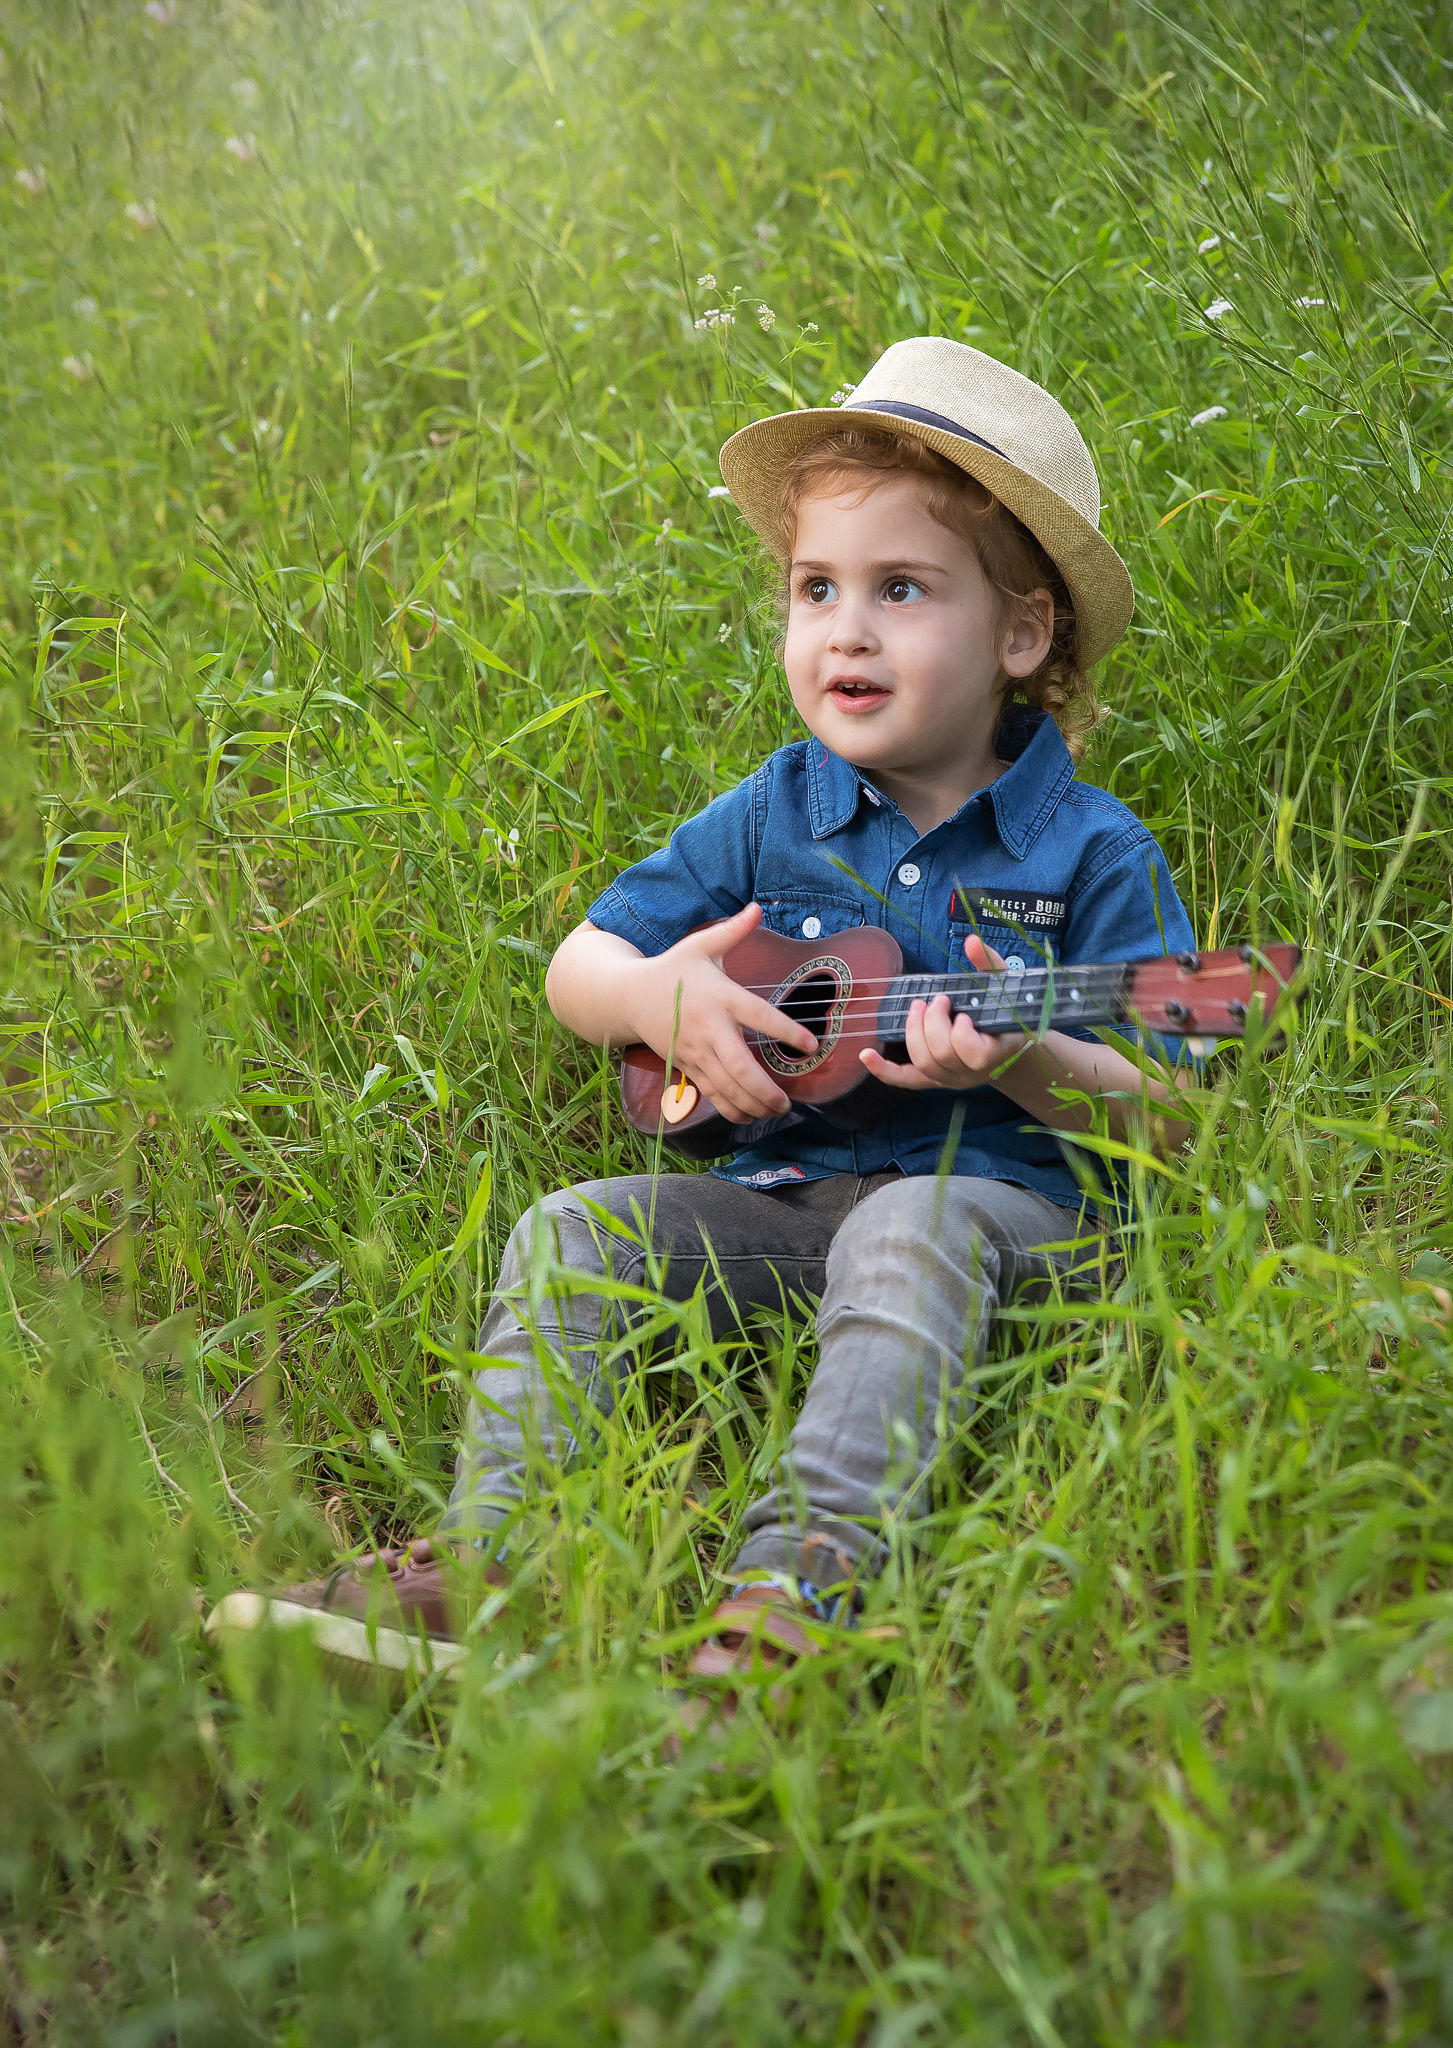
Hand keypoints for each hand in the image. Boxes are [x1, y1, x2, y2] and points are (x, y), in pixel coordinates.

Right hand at [624, 902, 816, 1124]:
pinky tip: (751, 1117)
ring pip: (726, 1087)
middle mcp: (709, 1028)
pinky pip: (711, 1093)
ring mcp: (696, 1051)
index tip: (812, 1045)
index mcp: (721, 997)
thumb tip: (758, 907)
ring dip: (752, 1104)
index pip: (758, 1016)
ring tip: (776, 1111)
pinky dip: (731, 1109)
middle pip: (739, 1066)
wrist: (629, 996)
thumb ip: (733, 931)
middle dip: (765, 1089)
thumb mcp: (701, 946)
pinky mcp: (687, 1065)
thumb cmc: (673, 969)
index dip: (786, 1031)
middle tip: (788, 1101)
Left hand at [858, 933, 1028, 1092]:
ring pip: (923, 1064)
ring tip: (918, 1008)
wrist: (1007, 1043)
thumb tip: (971, 941)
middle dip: (932, 1024)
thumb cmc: (1006, 1012)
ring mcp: (951, 1079)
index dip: (961, 1033)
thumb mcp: (1004, 987)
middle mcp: (972, 1073)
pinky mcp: (933, 1080)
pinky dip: (883, 1069)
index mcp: (995, 1053)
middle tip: (936, 1001)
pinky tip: (866, 1054)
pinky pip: (905, 1080)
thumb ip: (989, 964)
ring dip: (913, 1033)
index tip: (962, 1013)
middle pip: (942, 1056)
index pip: (974, 1053)